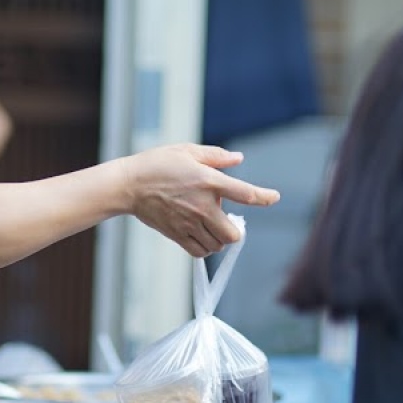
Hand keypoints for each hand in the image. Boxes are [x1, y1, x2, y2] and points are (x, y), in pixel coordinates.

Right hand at [122, 144, 279, 256]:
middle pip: (233, 234)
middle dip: (235, 230)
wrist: (129, 185)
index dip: (264, 197)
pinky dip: (205, 248)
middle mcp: (202, 205)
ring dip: (219, 239)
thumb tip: (239, 159)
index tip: (274, 197)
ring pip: (218, 245)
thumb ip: (216, 156)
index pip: (245, 193)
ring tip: (210, 226)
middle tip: (227, 220)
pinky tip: (201, 236)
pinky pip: (200, 252)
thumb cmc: (157, 164)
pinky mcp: (177, 234)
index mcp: (208, 181)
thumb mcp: (187, 151)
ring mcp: (189, 223)